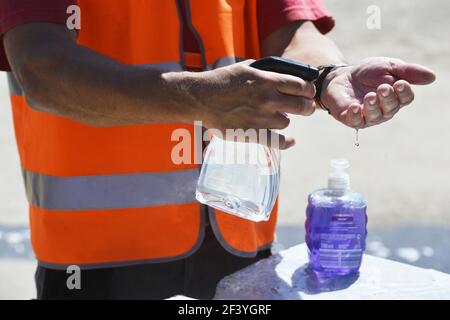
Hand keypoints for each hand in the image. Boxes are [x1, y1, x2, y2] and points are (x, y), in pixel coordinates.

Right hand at [173, 60, 315, 148]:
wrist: (201, 98)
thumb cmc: (221, 81)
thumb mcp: (246, 67)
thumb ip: (266, 71)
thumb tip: (281, 73)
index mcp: (267, 81)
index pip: (301, 86)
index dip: (309, 90)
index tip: (309, 93)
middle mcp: (267, 100)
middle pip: (301, 107)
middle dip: (307, 107)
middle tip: (306, 108)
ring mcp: (260, 118)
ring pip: (286, 123)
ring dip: (284, 119)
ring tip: (276, 116)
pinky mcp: (252, 133)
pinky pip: (276, 142)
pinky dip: (286, 143)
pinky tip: (291, 141)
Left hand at [321, 57, 435, 127]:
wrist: (342, 75)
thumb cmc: (368, 73)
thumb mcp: (389, 67)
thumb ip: (408, 72)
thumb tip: (432, 77)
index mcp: (396, 97)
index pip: (406, 99)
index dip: (404, 92)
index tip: (400, 83)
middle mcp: (384, 110)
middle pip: (391, 108)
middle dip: (388, 98)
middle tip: (383, 87)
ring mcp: (367, 116)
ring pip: (375, 116)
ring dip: (373, 106)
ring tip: (370, 96)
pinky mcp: (350, 118)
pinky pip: (355, 121)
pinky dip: (355, 115)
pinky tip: (355, 106)